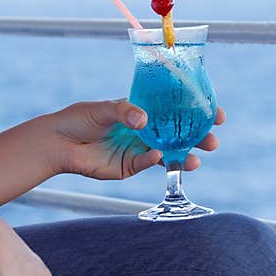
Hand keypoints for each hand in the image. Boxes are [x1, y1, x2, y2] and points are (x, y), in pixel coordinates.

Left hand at [51, 99, 225, 179]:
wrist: (59, 143)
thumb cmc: (79, 118)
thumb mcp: (103, 109)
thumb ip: (124, 111)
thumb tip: (143, 119)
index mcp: (143, 109)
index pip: (176, 108)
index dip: (196, 110)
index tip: (216, 113)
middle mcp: (145, 129)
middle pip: (179, 134)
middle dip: (198, 137)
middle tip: (213, 141)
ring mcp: (139, 149)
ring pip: (169, 153)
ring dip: (185, 156)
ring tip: (198, 159)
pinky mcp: (129, 166)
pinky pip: (148, 164)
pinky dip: (155, 161)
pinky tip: (159, 157)